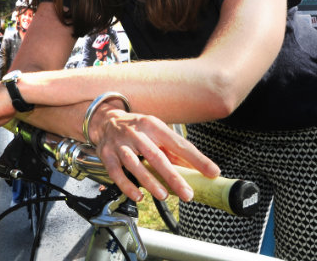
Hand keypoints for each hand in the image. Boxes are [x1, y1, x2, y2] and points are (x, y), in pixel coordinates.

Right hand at [88, 106, 218, 202]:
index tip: (212, 172)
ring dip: (150, 182)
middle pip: (156, 156)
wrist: (105, 120)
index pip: (178, 143)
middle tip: (188, 194)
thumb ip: (173, 150)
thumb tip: (195, 170)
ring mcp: (120, 144)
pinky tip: (139, 196)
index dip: (196, 159)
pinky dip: (127, 186)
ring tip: (164, 195)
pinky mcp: (107, 155)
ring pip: (134, 164)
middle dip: (173, 177)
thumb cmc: (136, 128)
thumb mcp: (156, 132)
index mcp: (153, 125)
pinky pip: (116, 173)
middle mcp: (136, 133)